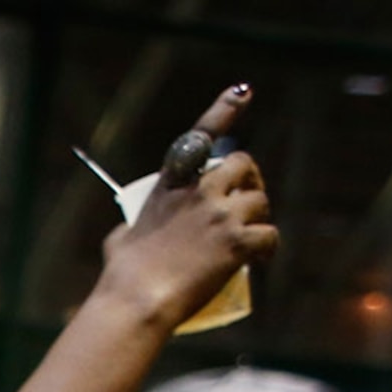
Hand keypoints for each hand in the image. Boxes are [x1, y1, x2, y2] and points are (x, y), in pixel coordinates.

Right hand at [96, 87, 277, 331]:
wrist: (137, 300)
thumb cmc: (122, 274)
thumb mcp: (121, 237)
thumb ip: (133, 225)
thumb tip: (131, 232)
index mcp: (171, 184)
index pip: (201, 135)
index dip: (225, 109)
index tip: (243, 91)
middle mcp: (199, 191)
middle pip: (243, 165)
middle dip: (250, 180)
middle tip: (247, 202)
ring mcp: (220, 215)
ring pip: (261, 201)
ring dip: (260, 216)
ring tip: (251, 238)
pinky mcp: (237, 242)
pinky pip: (270, 235)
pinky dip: (269, 247)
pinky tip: (261, 260)